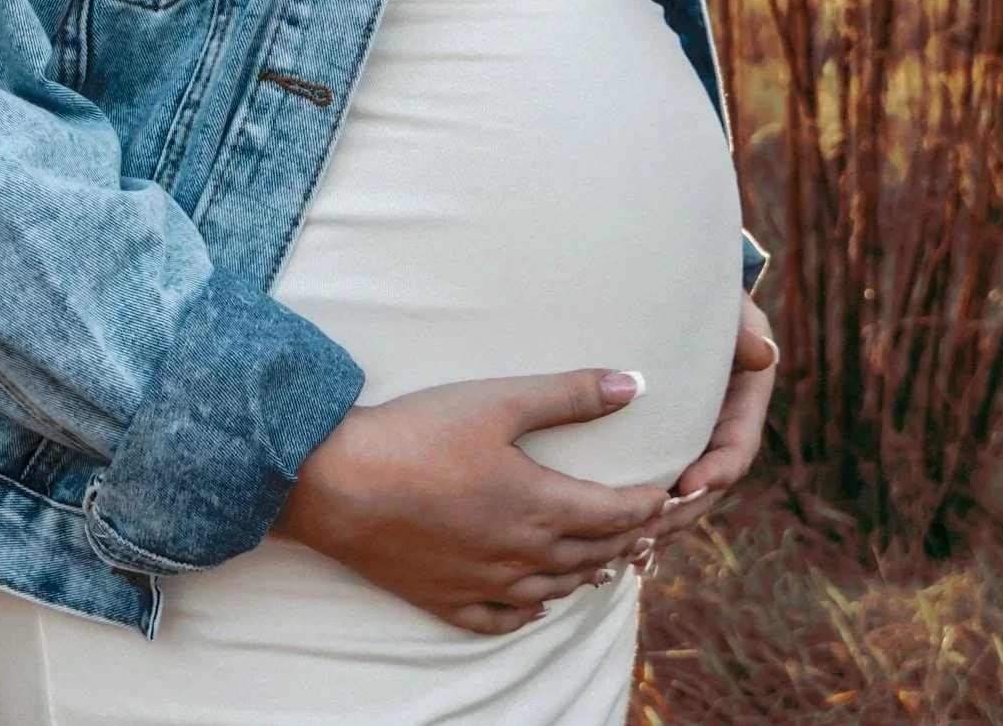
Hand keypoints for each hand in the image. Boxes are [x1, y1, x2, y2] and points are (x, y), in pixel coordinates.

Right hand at [272, 369, 670, 635]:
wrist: (334, 484)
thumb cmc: (415, 434)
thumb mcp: (497, 401)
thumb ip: (569, 395)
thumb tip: (635, 384)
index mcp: (541, 506)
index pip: (617, 512)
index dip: (649, 503)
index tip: (668, 492)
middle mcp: (521, 554)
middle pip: (593, 554)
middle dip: (626, 537)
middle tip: (646, 526)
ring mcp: (483, 583)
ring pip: (555, 590)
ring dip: (586, 574)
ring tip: (603, 561)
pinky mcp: (445, 599)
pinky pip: (501, 619)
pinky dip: (529, 612)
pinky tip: (536, 603)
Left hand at [636, 294, 776, 570]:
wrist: (661, 292)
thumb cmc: (695, 295)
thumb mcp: (725, 305)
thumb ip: (742, 325)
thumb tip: (763, 354)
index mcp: (740, 401)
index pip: (736, 447)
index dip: (718, 471)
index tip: (690, 487)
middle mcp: (716, 427)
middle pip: (707, 484)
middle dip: (683, 511)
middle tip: (652, 531)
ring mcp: (686, 440)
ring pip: (678, 494)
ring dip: (660, 523)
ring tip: (633, 546)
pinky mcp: (654, 445)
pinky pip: (650, 485)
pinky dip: (637, 514)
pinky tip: (616, 543)